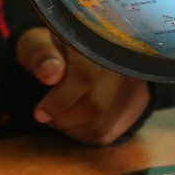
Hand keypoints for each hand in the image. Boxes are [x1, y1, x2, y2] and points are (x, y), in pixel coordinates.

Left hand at [16, 27, 149, 145]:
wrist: (78, 53)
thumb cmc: (52, 50)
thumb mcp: (36, 44)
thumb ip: (40, 54)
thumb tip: (50, 73)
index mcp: (96, 39)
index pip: (86, 76)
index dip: (60, 100)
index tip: (39, 112)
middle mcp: (123, 59)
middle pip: (96, 105)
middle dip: (64, 117)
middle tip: (45, 115)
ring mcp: (135, 81)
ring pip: (102, 124)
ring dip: (72, 129)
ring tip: (58, 117)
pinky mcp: (138, 102)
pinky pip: (109, 134)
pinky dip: (84, 135)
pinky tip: (74, 121)